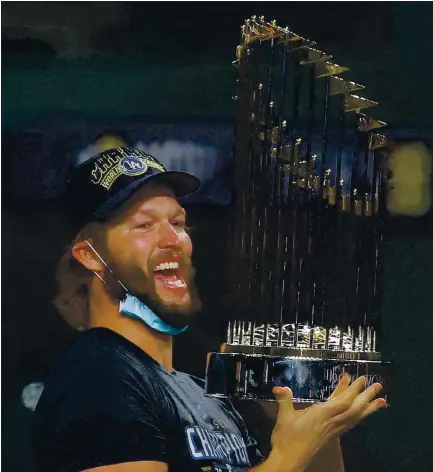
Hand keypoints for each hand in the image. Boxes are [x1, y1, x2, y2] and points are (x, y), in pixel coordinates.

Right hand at [268, 376, 385, 471]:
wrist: (289, 461)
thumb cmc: (286, 439)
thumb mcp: (283, 418)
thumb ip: (284, 400)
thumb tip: (279, 387)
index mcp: (321, 416)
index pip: (342, 402)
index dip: (353, 390)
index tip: (362, 379)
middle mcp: (331, 423)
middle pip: (353, 409)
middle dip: (366, 397)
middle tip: (379, 386)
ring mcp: (332, 430)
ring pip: (354, 417)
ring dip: (367, 408)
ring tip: (380, 400)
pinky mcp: (331, 434)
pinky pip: (348, 422)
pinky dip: (356, 415)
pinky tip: (360, 412)